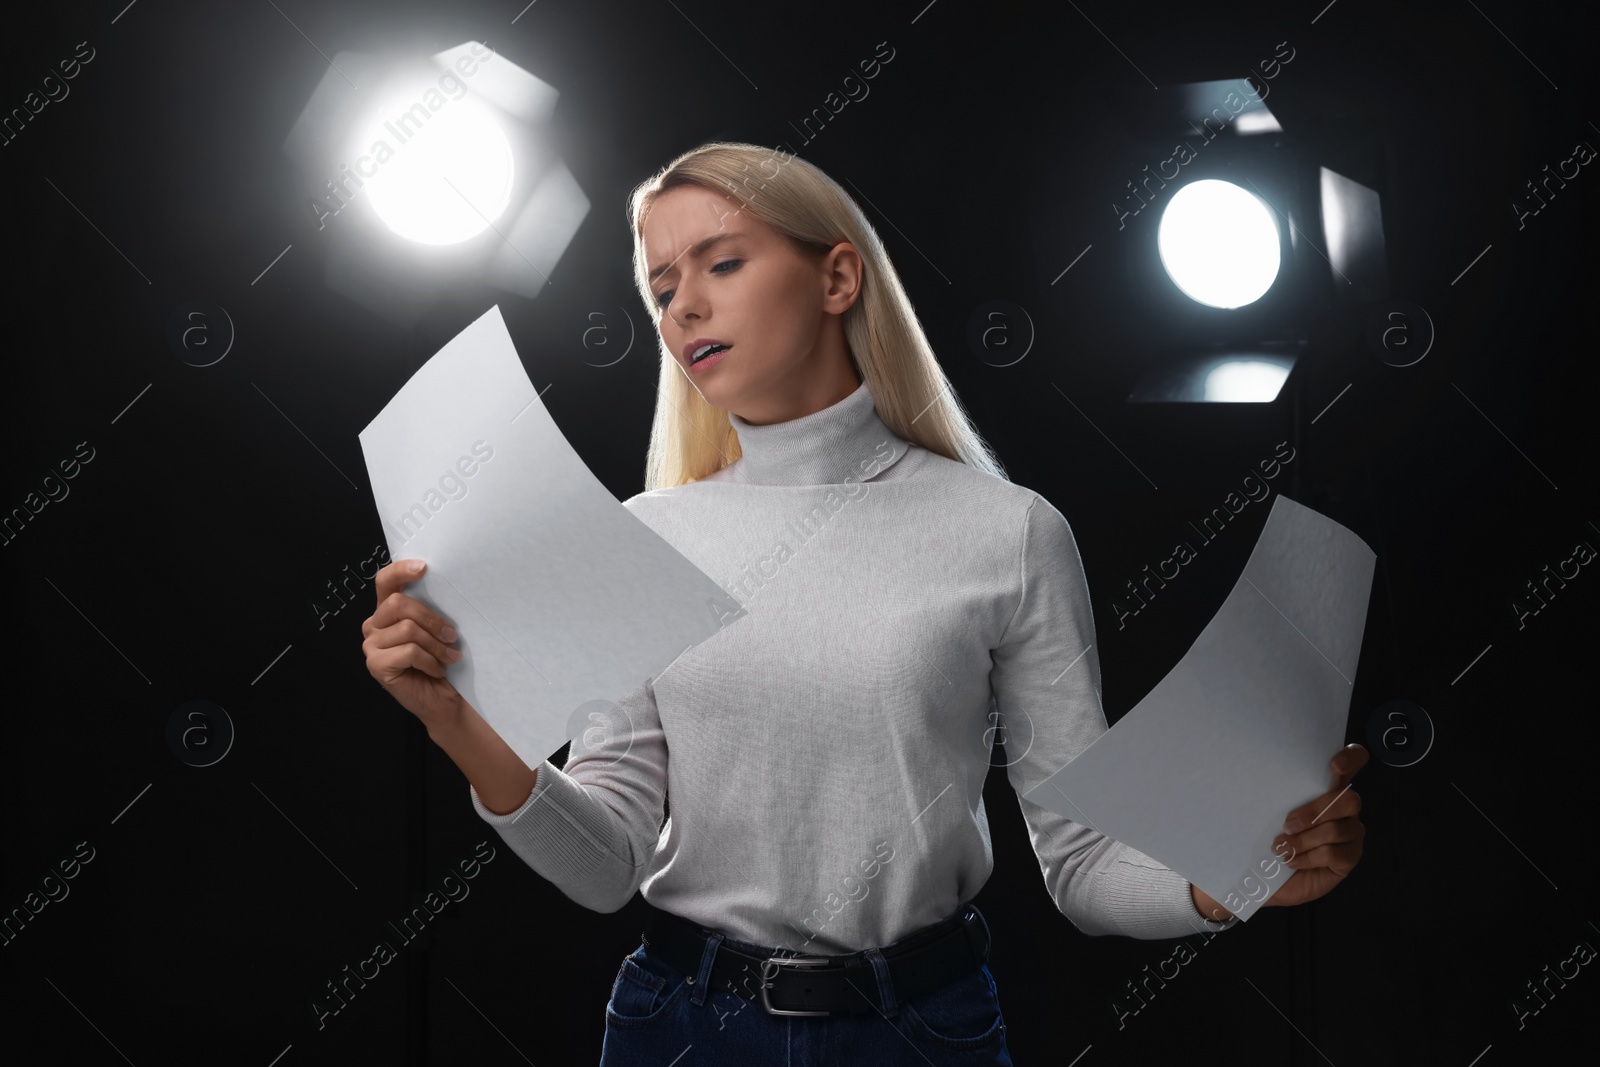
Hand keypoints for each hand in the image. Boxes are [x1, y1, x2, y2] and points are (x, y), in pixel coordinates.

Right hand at [361, 559, 465, 733]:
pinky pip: (408, 651)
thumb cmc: (441, 662)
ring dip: (436, 645)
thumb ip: (430, 609)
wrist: (443, 700)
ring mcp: (372, 646)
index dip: (401, 571)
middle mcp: (374, 625)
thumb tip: (445, 585)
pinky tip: (437, 670)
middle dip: (432, 619)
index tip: (424, 568)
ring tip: (449, 657)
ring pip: (407, 629)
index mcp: (388, 611)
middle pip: (399, 603)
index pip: (385, 581)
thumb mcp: (437, 630)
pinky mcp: (376, 665)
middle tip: (451, 636)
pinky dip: (430, 661)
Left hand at [1266, 743, 1368, 908]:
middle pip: (1349, 800)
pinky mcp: (1350, 857)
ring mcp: (1352, 833)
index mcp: (1328, 787)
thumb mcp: (1272, 813)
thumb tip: (1262, 782)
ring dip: (1303, 840)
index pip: (1354, 760)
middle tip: (1287, 825)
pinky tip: (1292, 861)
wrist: (1269, 878)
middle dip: (1314, 812)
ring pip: (1336, 829)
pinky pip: (1334, 853)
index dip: (1351, 758)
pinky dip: (1308, 857)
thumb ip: (1280, 796)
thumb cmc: (1272, 839)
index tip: (1334, 766)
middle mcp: (1345, 808)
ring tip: (1281, 848)